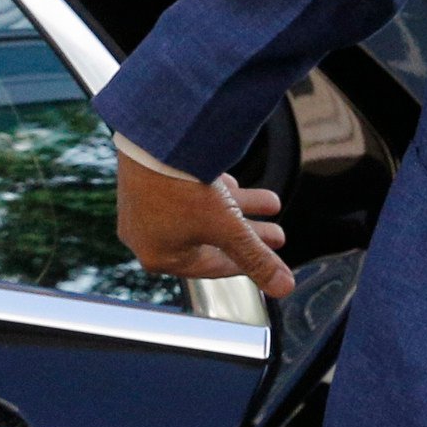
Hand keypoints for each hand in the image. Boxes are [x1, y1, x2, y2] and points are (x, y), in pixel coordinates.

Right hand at [116, 158, 294, 298]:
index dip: (245, 262)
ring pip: (202, 212)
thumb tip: (283, 287)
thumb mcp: (228, 228)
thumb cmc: (182, 189)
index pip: (210, 267)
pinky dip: (215, 191)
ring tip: (272, 203)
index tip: (267, 258)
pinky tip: (236, 184)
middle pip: (210, 239)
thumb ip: (256, 258)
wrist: (153, 139)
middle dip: (249, 234)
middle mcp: (146, 235)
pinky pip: (186, 191)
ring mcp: (143, 205)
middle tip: (277, 233)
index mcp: (159, 256)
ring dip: (240, 208)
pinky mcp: (146, 178)